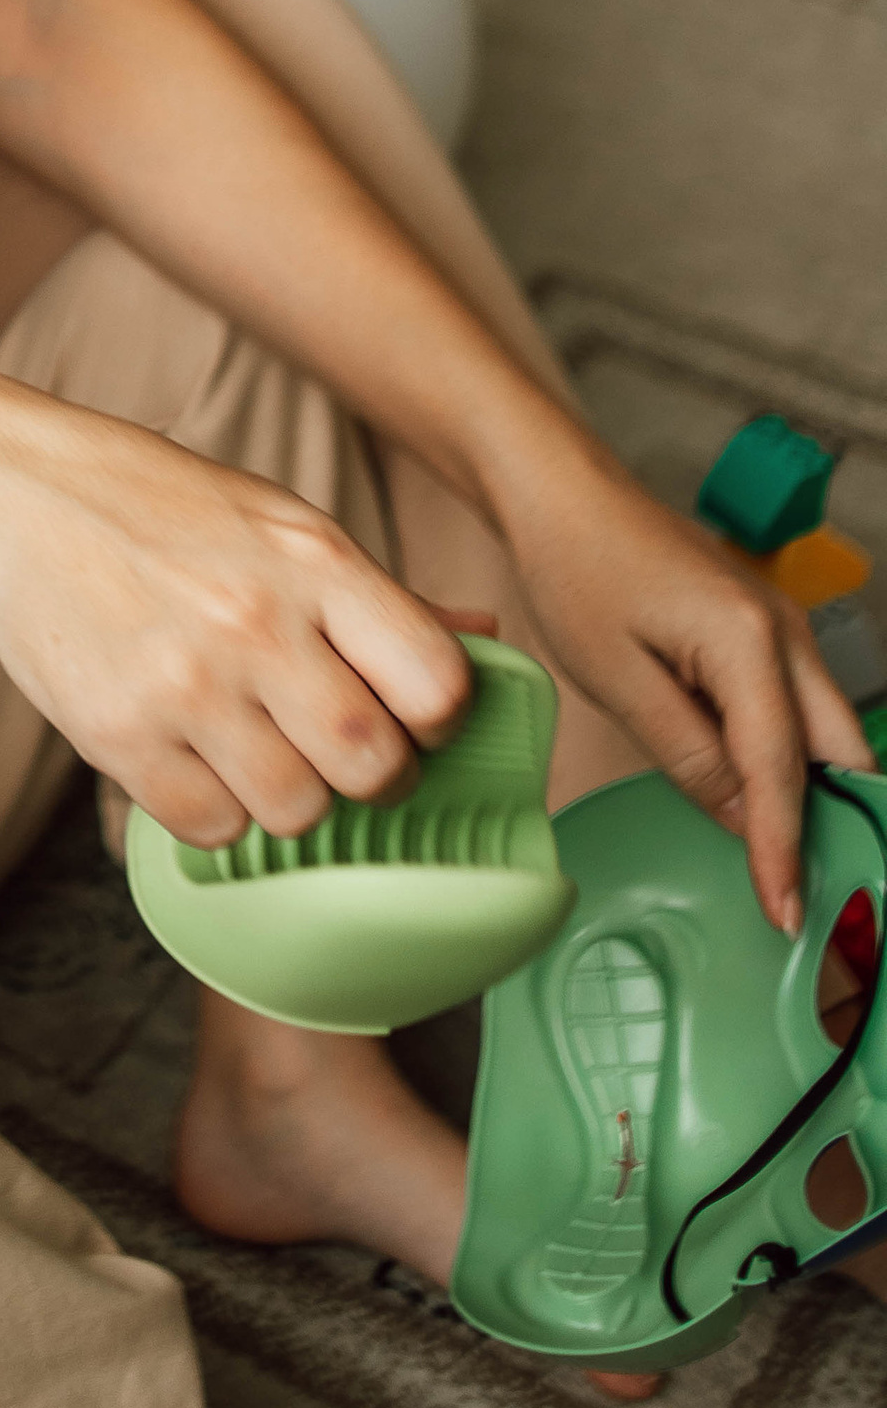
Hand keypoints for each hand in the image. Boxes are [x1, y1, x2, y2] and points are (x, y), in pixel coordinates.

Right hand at [0, 410, 476, 845]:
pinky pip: (210, 827)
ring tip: (251, 745)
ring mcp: (185, 685)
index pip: (435, 682)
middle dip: (368, 773)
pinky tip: (193, 757)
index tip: (407, 713)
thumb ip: (380, 594)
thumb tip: (483, 638)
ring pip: (296, 811)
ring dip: (288, 796)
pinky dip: (213, 810)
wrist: (15, 496)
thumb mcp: (282, 522)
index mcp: (314, 559)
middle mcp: (256, 623)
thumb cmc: (160, 508)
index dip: (435, 717)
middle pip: (372, 765)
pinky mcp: (118, 735)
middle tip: (332, 748)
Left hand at [498, 450, 867, 929]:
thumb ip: (686, 754)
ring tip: (794, 865)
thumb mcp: (615, 677)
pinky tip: (763, 800)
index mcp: (748, 643)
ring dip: (820, 796)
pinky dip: (795, 761)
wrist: (564, 495)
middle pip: (842, 752)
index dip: (784, 849)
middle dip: (839, 827)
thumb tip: (743, 819)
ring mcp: (781, 630)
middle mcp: (785, 634)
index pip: (782, 771)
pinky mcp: (763, 633)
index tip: (789, 911)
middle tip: (819, 898)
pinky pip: (800, 710)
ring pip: (830, 733)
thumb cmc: (577, 569)